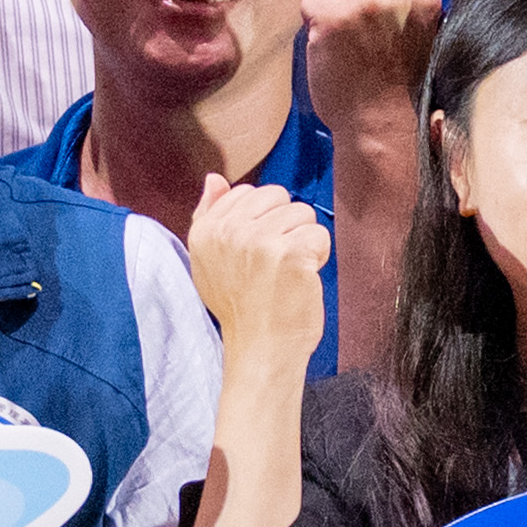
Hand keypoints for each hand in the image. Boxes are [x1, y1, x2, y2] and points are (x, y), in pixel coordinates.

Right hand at [189, 178, 333, 363]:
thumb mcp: (210, 261)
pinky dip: (319, 256)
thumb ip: (211, 216)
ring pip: (303, 214)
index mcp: (206, 229)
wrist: (260, 348)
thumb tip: (215, 179)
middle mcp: (229, 230)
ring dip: (304, 242)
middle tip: (276, 263)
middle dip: (287, 226)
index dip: (264, 220)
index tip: (257, 253)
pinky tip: (303, 278)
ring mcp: (259, 240)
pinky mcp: (290, 253)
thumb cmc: (241, 307)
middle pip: (279, 197)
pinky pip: (320, 235)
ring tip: (288, 272)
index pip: (248, 192)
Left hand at [300, 0, 446, 138]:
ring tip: (343, 40)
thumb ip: (404, 1)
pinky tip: (330, 49)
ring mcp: (364, 5)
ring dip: (326, 7)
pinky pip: (309, 3)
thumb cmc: (397, 84)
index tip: (376, 18)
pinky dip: (312, 26)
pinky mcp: (333, 18)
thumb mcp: (420, 33)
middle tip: (357, 33)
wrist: (384, 124)